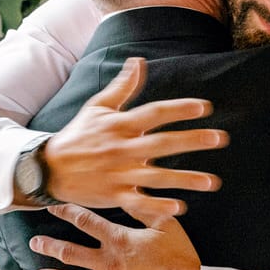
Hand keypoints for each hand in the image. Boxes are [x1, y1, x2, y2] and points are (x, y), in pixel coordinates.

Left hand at [29, 204, 201, 269]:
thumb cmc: (180, 258)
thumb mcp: (166, 224)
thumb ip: (145, 208)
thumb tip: (131, 190)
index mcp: (117, 240)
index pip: (84, 221)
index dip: (65, 211)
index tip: (51, 206)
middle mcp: (106, 262)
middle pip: (69, 252)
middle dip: (48, 246)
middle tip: (34, 242)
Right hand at [40, 57, 226, 222]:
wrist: (49, 168)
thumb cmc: (78, 135)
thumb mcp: (97, 107)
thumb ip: (122, 86)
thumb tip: (138, 61)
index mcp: (119, 125)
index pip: (154, 113)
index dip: (179, 109)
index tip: (205, 107)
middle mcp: (121, 149)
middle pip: (161, 144)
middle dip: (192, 141)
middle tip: (219, 138)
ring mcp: (118, 174)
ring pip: (156, 177)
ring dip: (185, 179)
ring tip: (212, 182)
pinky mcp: (114, 196)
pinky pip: (139, 203)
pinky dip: (158, 207)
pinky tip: (180, 208)